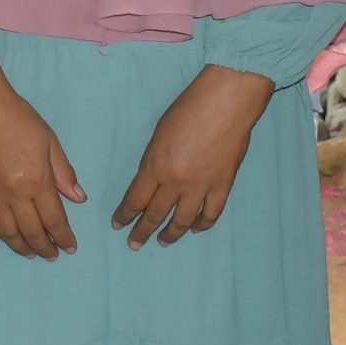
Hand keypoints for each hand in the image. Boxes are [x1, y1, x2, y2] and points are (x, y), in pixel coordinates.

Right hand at [0, 39, 85, 258]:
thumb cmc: (18, 119)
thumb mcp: (49, 141)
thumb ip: (64, 172)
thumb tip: (78, 198)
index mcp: (37, 180)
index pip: (54, 219)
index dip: (64, 237)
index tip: (71, 247)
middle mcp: (14, 194)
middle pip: (32, 231)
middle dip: (46, 247)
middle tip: (53, 255)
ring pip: (8, 233)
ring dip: (22, 247)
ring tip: (32, 253)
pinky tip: (6, 236)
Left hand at [111, 65, 274, 247]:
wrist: (227, 101)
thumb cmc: (189, 108)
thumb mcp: (160, 133)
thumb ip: (154, 161)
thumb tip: (153, 181)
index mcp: (156, 166)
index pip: (135, 199)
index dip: (125, 214)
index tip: (118, 224)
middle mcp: (176, 181)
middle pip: (155, 214)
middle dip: (141, 230)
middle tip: (134, 243)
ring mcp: (201, 186)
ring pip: (182, 220)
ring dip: (170, 234)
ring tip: (162, 242)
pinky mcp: (223, 185)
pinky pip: (210, 214)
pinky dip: (202, 225)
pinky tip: (194, 228)